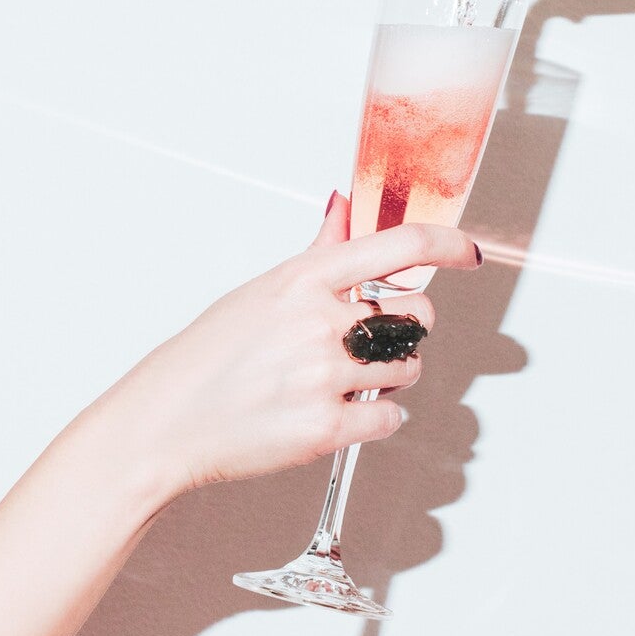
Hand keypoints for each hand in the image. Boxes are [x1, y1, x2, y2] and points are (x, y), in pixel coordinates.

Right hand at [103, 194, 480, 504]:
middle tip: (371, 340)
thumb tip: (344, 207)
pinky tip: (340, 410)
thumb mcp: (262, 290)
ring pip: (409, 367)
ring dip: (392, 373)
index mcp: (303, 280)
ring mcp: (325, 376)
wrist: (167, 420)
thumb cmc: (209, 356)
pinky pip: (391, 416)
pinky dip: (376, 416)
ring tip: (346, 377)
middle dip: (406, 328)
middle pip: (418, 315)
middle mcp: (319, 323)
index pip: (400, 247)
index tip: (467, 253)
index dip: (448, 245)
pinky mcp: (327, 428)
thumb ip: (318, 251)